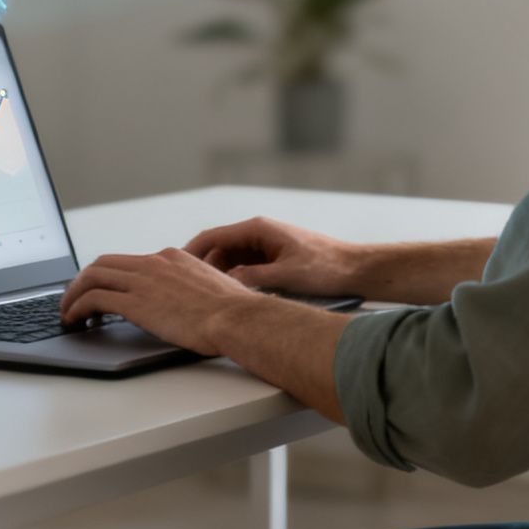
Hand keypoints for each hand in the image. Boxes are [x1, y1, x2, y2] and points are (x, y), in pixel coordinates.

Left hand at [58, 247, 264, 354]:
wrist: (237, 318)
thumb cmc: (233, 313)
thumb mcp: (210, 290)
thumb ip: (191, 290)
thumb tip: (187, 304)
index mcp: (171, 258)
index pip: (129, 261)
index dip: (109, 275)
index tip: (101, 289)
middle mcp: (154, 263)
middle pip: (103, 263)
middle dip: (83, 281)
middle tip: (74, 298)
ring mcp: (144, 280)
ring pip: (92, 276)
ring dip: (74, 294)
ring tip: (67, 312)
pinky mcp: (136, 302)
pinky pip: (94, 298)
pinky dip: (78, 307)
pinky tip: (74, 319)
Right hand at [183, 217, 363, 295]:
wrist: (356, 269)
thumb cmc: (326, 267)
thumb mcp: (286, 275)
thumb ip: (254, 277)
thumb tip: (225, 283)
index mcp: (258, 229)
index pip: (212, 237)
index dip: (190, 253)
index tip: (172, 269)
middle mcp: (259, 234)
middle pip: (217, 250)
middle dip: (201, 269)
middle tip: (185, 292)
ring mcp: (265, 246)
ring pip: (230, 261)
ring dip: (218, 276)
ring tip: (204, 299)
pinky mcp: (273, 259)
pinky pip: (244, 268)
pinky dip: (234, 280)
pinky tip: (230, 299)